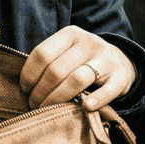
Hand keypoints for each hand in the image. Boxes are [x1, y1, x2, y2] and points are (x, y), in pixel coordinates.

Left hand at [19, 25, 135, 109]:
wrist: (119, 62)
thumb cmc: (82, 61)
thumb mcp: (66, 52)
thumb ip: (49, 62)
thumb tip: (24, 85)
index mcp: (70, 34)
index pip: (42, 53)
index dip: (29, 74)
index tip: (25, 89)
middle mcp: (88, 42)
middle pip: (56, 70)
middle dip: (40, 92)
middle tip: (34, 104)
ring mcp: (106, 58)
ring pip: (76, 79)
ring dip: (58, 98)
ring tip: (48, 109)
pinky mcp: (120, 76)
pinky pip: (107, 90)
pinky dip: (96, 100)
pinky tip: (85, 107)